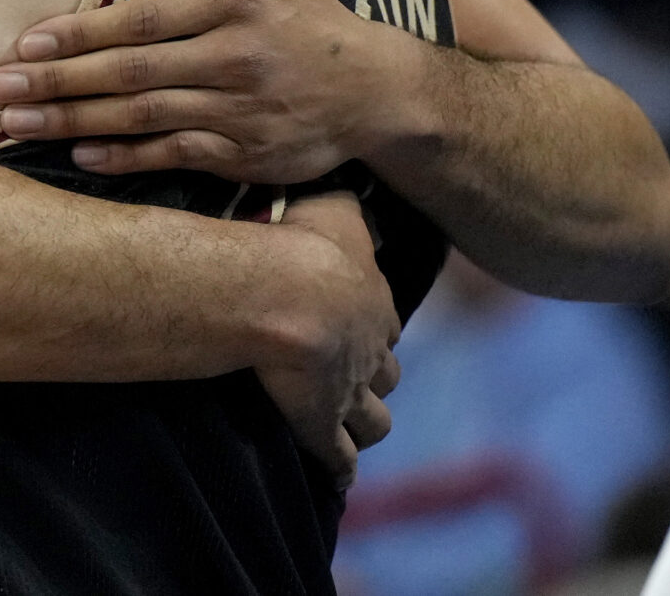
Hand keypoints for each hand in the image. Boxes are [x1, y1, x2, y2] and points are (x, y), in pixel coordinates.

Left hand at [0, 0, 418, 183]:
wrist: (375, 92)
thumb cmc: (310, 15)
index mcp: (231, 4)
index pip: (140, 20)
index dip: (80, 33)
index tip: (27, 40)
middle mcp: (231, 58)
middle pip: (129, 73)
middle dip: (58, 81)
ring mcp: (236, 111)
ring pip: (141, 118)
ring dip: (74, 122)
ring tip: (17, 124)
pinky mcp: (242, 154)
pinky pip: (172, 156)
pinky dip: (125, 159)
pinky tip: (79, 154)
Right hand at [257, 191, 398, 485]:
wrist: (283, 289)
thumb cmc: (300, 240)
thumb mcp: (332, 206)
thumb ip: (345, 203)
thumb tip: (351, 191)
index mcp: (372, 302)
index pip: (382, 322)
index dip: (369, 328)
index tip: (352, 328)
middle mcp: (371, 351)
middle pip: (386, 374)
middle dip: (372, 378)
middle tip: (347, 378)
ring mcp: (350, 392)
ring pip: (375, 422)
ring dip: (364, 424)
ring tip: (348, 429)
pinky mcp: (322, 424)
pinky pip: (340, 458)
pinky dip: (340, 468)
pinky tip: (336, 478)